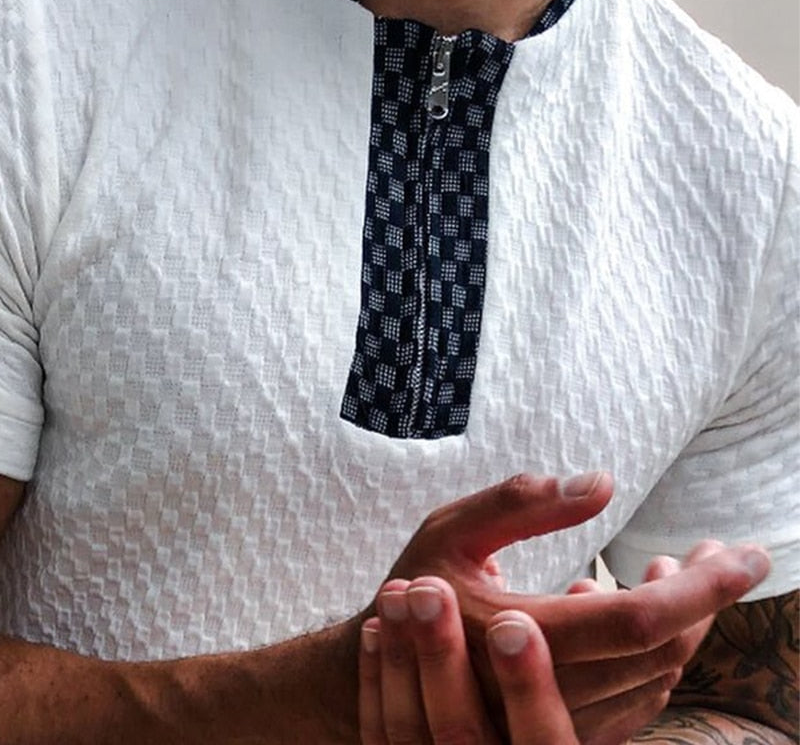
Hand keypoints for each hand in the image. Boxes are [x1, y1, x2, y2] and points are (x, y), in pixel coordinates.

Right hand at [376, 472, 770, 741]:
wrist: (388, 665)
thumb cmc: (414, 590)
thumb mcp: (450, 528)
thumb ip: (520, 503)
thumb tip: (602, 483)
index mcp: (519, 634)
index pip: (636, 620)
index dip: (701, 588)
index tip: (746, 555)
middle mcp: (544, 688)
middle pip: (659, 652)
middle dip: (703, 598)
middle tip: (717, 550)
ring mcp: (556, 715)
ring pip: (655, 678)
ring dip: (682, 621)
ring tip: (672, 568)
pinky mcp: (561, 723)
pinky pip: (637, 699)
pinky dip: (658, 655)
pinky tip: (639, 610)